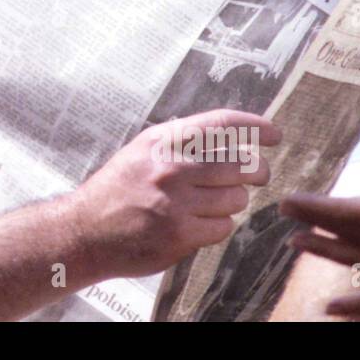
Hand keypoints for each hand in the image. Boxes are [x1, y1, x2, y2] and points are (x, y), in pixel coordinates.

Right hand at [67, 110, 280, 278]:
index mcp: (162, 141)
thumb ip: (180, 141)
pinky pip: (222, 227)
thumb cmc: (118, 188)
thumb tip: (231, 135)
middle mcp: (170, 168)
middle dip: (257, 171)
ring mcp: (176, 203)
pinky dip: (218, 225)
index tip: (274, 134)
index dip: (255, 126)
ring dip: (233, 201)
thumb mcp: (142, 151)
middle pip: (240, 164)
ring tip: (213, 202)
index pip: (221, 124)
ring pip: (236, 198)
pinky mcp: (179, 235)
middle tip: (258, 174)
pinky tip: (199, 223)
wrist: (84, 230)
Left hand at [282, 120, 359, 319]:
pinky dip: (356, 304)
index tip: (288, 202)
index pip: (352, 211)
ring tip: (295, 245)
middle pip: (348, 232)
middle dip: (313, 222)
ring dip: (326, 251)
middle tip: (283, 214)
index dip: (318, 207)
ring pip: (357, 260)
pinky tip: (333, 309)